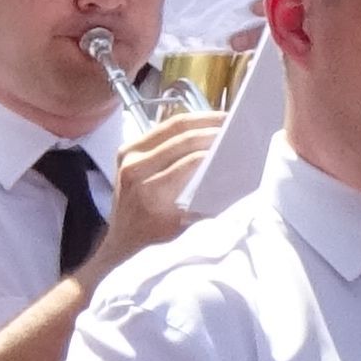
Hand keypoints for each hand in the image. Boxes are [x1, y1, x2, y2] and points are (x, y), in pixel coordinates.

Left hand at [99, 113, 224, 265]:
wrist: (122, 241)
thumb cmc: (157, 239)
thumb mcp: (185, 228)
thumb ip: (205, 205)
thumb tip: (232, 180)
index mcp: (150, 191)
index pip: (189, 160)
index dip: (215, 149)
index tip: (238, 144)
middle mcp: (135, 168)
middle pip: (180, 137)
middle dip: (211, 129)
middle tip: (236, 126)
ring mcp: (128, 155)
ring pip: (170, 126)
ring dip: (199, 120)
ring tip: (224, 119)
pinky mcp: (127, 148)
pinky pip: (160, 129)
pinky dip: (184, 125)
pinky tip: (203, 124)